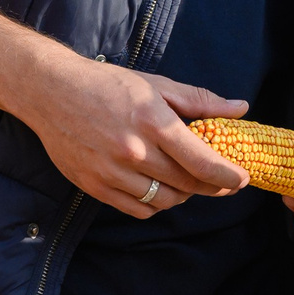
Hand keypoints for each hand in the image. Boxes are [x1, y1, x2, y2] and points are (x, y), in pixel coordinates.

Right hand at [19, 52, 249, 218]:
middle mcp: (134, 150)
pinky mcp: (95, 186)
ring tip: (186, 182)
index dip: (228, 176)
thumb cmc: (108, 85)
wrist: (52, 92)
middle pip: (187, 185)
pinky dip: (155, 204)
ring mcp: (112, 172)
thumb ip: (201, 101)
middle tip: (222, 183)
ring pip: (164, 201)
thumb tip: (241, 108)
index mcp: (153, 122)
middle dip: (211, 187)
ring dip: (183, 196)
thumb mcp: (157, 85)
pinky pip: (138, 209)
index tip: (242, 179)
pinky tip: (159, 189)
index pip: (202, 162)